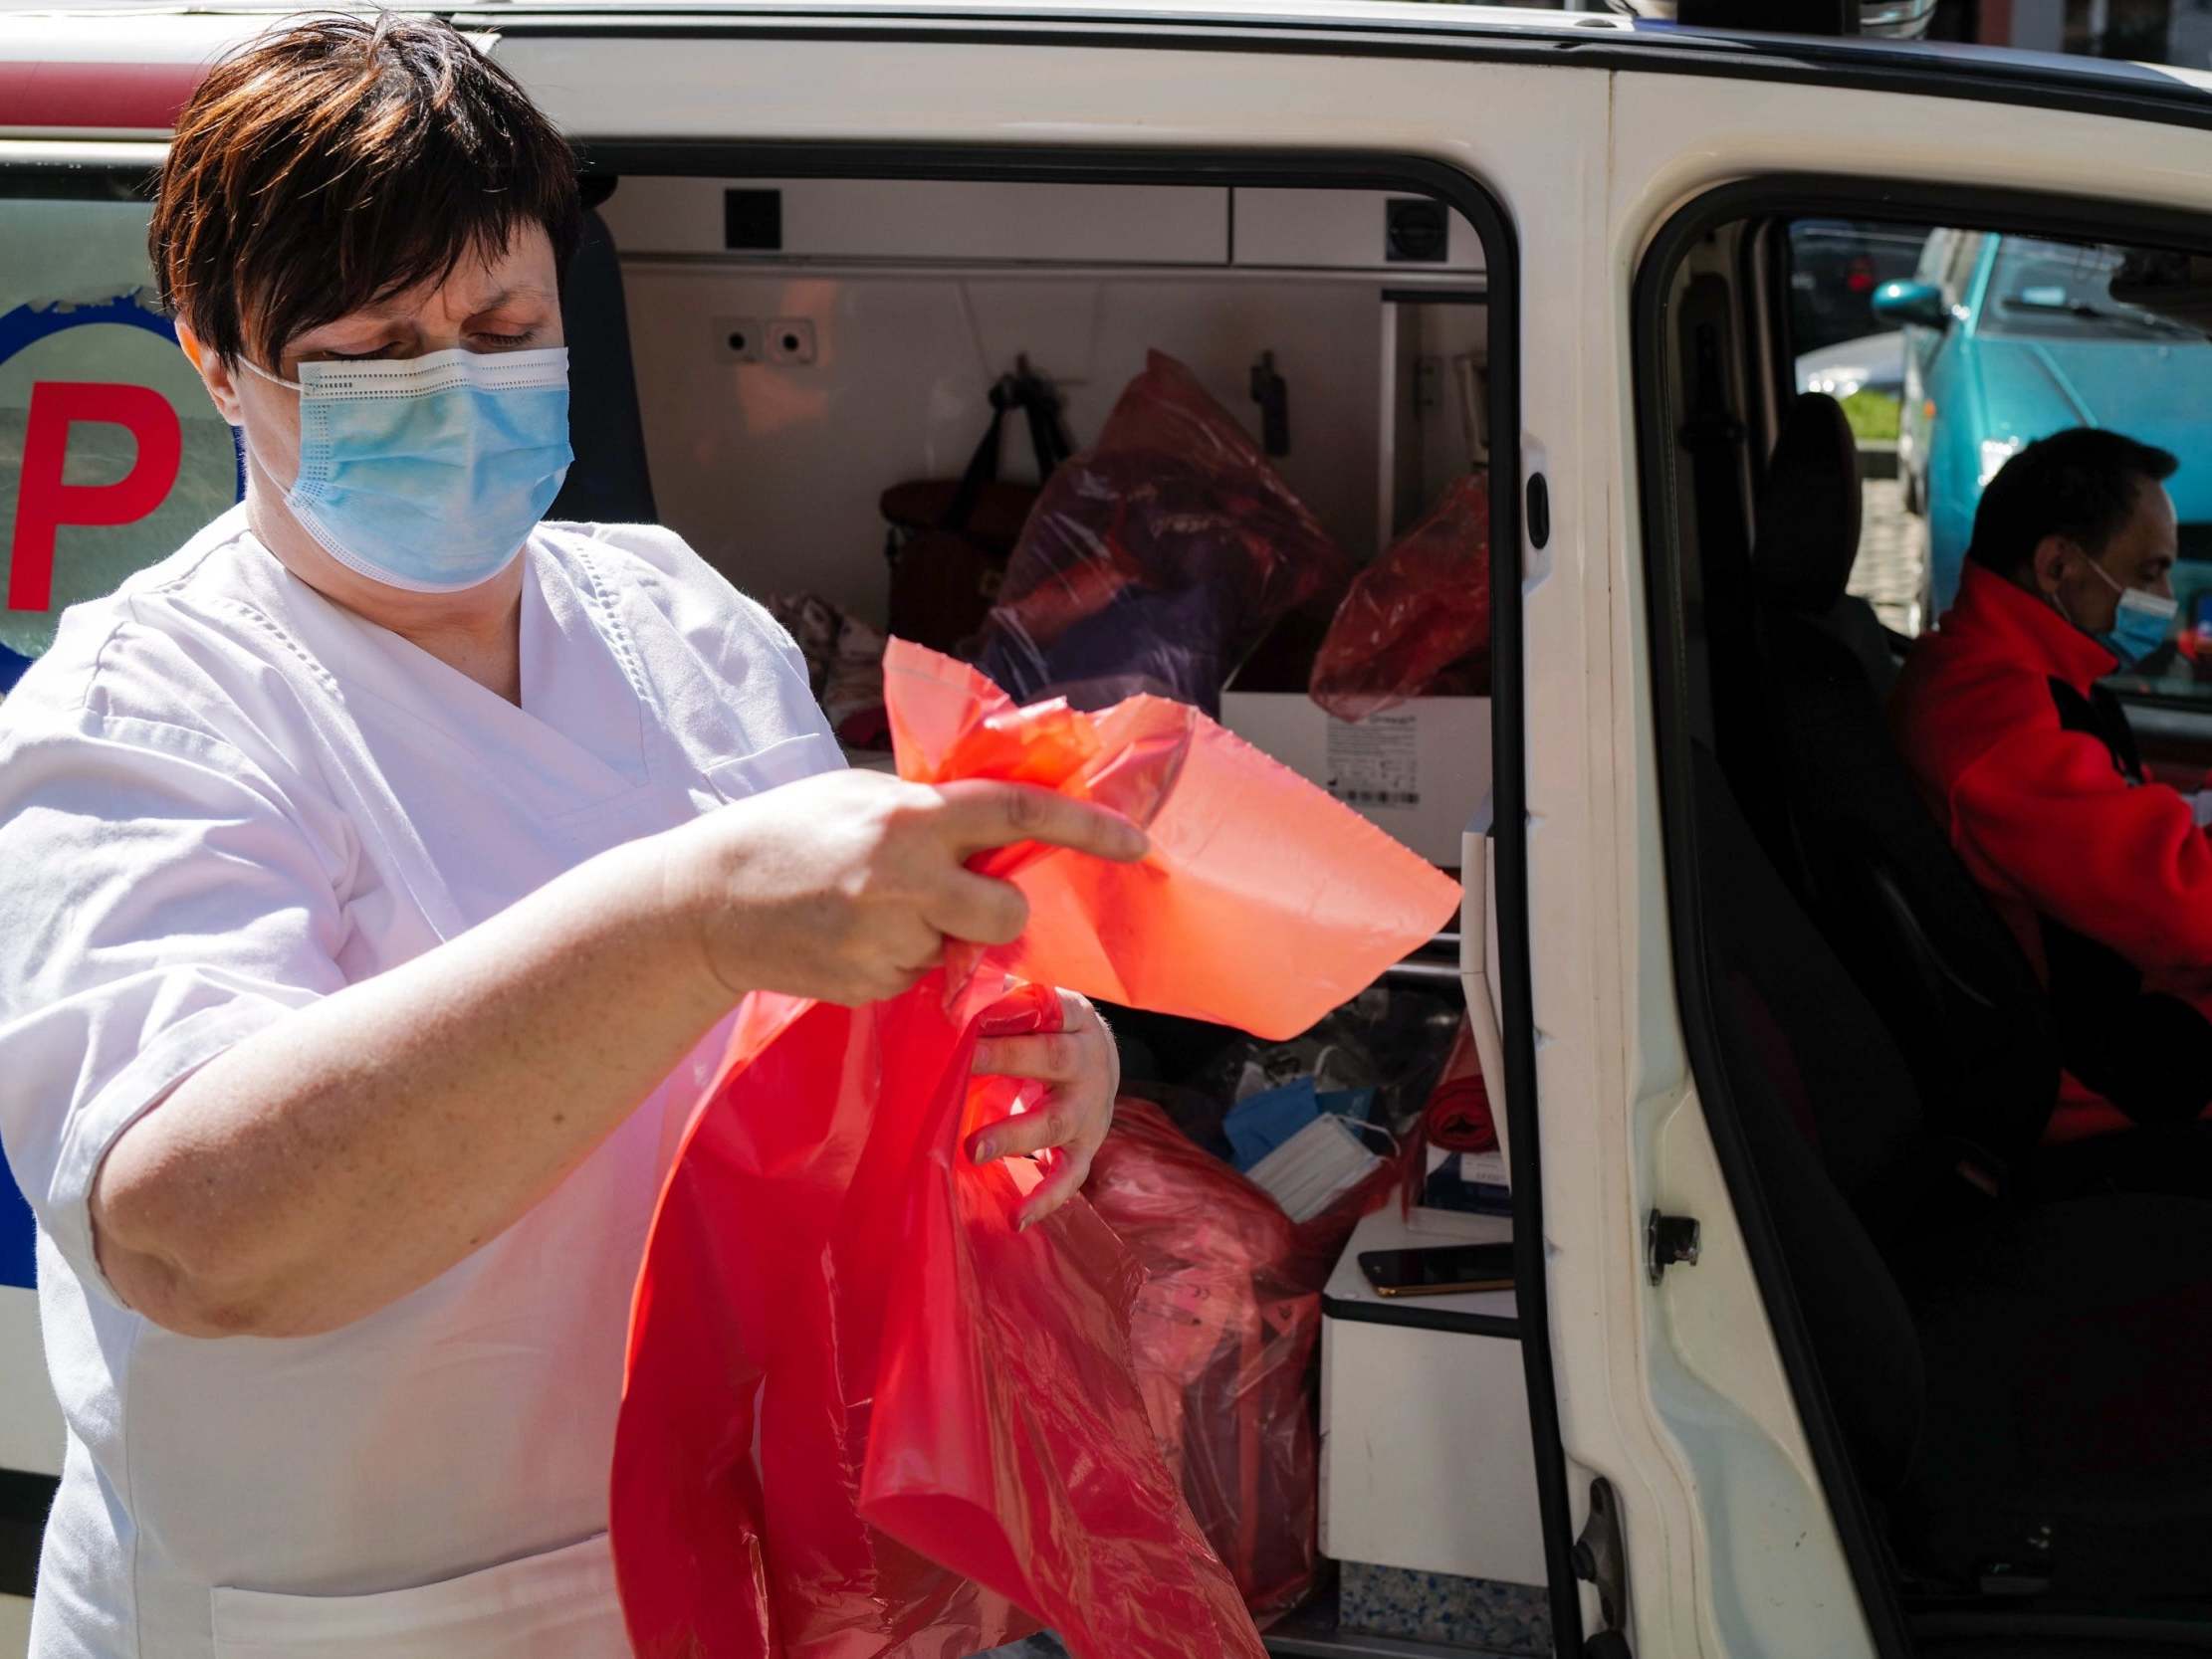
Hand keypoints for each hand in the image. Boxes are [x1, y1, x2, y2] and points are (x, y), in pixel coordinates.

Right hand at [663, 769, 1146, 1006]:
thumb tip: (1005, 826)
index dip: (1086, 829)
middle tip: (960, 897)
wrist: (704, 903)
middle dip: (1000, 911)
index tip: (1136, 842)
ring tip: (872, 911)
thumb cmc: (787, 831)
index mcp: (909, 819)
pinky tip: (852, 937)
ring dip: (937, 934)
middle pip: (1008, 913)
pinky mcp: (872, 986)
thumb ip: (933, 810)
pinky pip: (920, 976)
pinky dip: (902, 959)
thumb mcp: (861, 796)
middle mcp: (905, 881)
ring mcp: (887, 943)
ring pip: (960, 948)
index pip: (1019, 816)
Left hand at [967, 989, 1118, 1228]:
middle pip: (1051, 1060)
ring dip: (1014, 1136)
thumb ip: (1000, 996)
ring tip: (974, 1150)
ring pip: (1055, 1123)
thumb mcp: (1038, 1005)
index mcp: (1074, 1019)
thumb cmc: (1049, 1030)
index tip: (971, 1016)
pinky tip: (1017, 1218)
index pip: (1048, 1007)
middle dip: (1007, 1060)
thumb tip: (951, 990)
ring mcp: (1090, 1110)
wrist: (1104, 1065)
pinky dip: (1045, 1198)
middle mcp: (1088, 1062)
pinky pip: (1069, 1177)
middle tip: (961, 1066)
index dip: (1013, 1009)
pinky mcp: (1086, 1148)